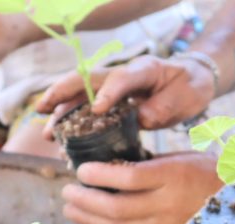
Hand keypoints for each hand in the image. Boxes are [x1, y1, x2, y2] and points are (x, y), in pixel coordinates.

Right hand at [37, 55, 215, 135]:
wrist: (193, 81)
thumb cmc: (189, 86)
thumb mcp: (186, 95)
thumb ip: (164, 106)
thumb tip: (142, 119)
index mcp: (143, 70)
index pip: (121, 78)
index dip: (108, 93)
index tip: (96, 110)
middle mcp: (122, 76)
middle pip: (86, 81)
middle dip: (62, 94)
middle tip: (42, 111)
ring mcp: (114, 89)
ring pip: (81, 97)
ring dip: (61, 113)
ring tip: (48, 135)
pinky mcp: (112, 103)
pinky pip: (86, 112)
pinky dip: (72, 124)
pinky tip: (62, 142)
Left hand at [61, 152, 222, 223]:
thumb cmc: (206, 170)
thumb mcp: (180, 157)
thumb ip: (147, 163)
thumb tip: (108, 165)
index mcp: (173, 175)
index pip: (129, 178)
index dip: (100, 176)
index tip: (81, 170)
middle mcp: (168, 203)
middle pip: (118, 208)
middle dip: (86, 201)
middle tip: (67, 191)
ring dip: (89, 218)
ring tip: (70, 208)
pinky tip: (90, 218)